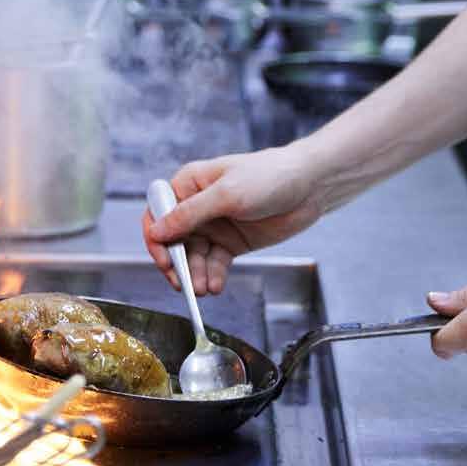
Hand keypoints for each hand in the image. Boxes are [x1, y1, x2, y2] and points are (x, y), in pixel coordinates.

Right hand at [140, 145, 323, 295]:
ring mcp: (215, 226)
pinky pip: (214, 263)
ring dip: (195, 274)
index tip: (165, 260)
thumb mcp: (226, 194)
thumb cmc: (269, 176)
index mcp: (190, 184)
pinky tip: (215, 285)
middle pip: (174, 241)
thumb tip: (157, 231)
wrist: (310, 187)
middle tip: (184, 284)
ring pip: (194, 256)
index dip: (157, 239)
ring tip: (204, 289)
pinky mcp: (232, 242)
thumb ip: (190, 214)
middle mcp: (198, 206)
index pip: (159, 213)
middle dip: (177, 264)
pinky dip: (212, 275)